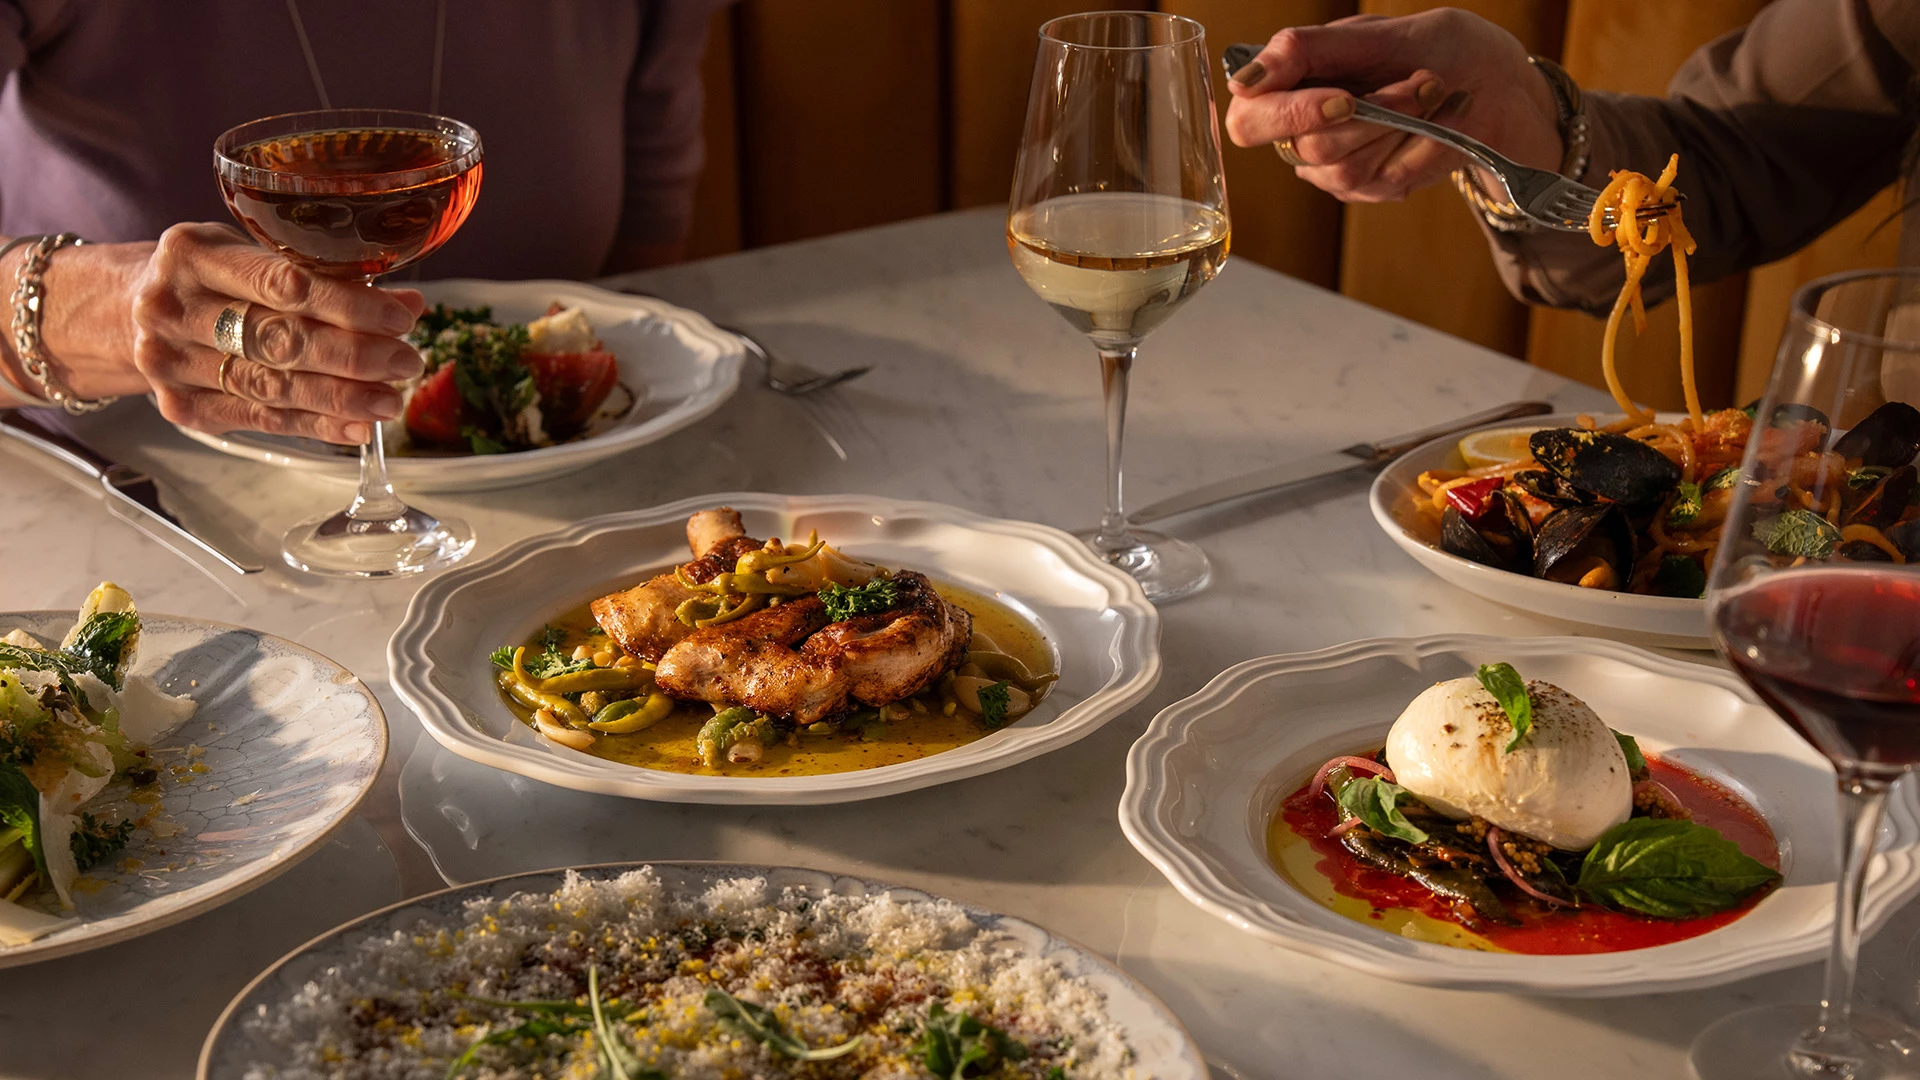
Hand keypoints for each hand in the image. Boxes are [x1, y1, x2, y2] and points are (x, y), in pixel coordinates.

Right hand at [124, 224, 426, 443]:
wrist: (118, 312)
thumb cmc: (202, 275)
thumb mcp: (246, 252)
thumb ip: (320, 274)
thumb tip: (408, 302)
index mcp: (191, 253)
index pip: (283, 283)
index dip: (349, 305)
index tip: (400, 318)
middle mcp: (173, 308)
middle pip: (280, 340)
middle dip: (356, 355)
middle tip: (407, 362)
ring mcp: (171, 363)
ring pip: (273, 386)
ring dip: (343, 397)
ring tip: (392, 399)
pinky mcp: (181, 407)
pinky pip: (261, 420)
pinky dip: (316, 424)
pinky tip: (358, 425)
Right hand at [1223, 10, 1562, 202]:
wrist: (1501, 84)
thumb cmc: (1440, 48)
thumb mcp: (1375, 34)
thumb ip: (1306, 51)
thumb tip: (1245, 78)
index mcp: (1290, 86)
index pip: (1249, 121)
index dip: (1287, 113)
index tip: (1343, 96)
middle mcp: (1303, 132)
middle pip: (1308, 146)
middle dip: (1374, 112)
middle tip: (1422, 80)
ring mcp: (1335, 167)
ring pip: (1347, 166)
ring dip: (1405, 125)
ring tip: (1437, 93)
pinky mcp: (1371, 188)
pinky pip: (1388, 178)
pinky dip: (1426, 144)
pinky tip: (1442, 123)